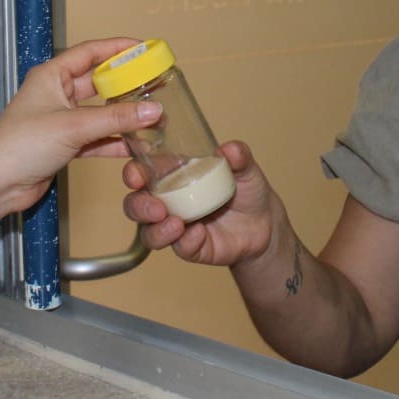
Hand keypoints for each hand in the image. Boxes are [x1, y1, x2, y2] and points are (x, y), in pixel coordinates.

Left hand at [0, 38, 162, 217]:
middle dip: (125, 83)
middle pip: (98, 82)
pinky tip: (133, 144)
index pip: (90, 52)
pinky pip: (95, 137)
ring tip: (150, 113)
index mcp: (51, 75)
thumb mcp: (72, 126)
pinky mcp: (64, 144)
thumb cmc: (18, 146)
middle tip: (153, 82)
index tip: (144, 48)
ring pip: (99, 112)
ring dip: (122, 115)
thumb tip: (151, 110)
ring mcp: (60, 120)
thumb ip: (115, 119)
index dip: (118, 48)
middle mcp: (55, 94)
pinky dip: (113, 140)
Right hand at [123, 140, 276, 266]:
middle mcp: (168, 201)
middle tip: (157, 208)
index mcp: (172, 176)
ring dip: (157, 230)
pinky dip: (186, 242)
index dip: (132, 173)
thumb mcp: (246, 168)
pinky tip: (198, 234)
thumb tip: (229, 150)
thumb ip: (239, 156)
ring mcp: (177, 226)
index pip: (141, 172)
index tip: (135, 176)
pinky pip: (180, 248)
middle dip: (139, 207)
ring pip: (149, 233)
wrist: (266, 223)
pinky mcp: (191, 247)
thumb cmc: (246, 189)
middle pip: (136, 205)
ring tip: (177, 224)